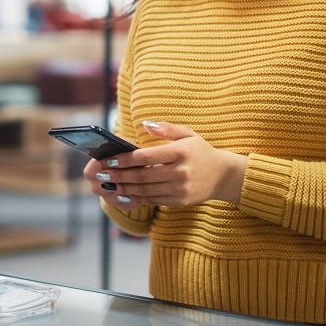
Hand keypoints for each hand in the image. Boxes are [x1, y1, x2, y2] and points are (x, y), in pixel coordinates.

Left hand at [83, 121, 246, 208]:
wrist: (224, 176)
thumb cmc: (200, 151)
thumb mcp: (188, 134)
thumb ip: (166, 128)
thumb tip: (145, 124)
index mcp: (181, 152)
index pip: (148, 156)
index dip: (126, 159)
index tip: (109, 160)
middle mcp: (181, 172)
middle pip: (144, 176)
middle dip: (120, 176)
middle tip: (101, 174)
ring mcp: (180, 189)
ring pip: (146, 190)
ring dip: (124, 189)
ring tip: (107, 185)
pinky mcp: (180, 201)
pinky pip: (153, 200)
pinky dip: (136, 199)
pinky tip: (122, 196)